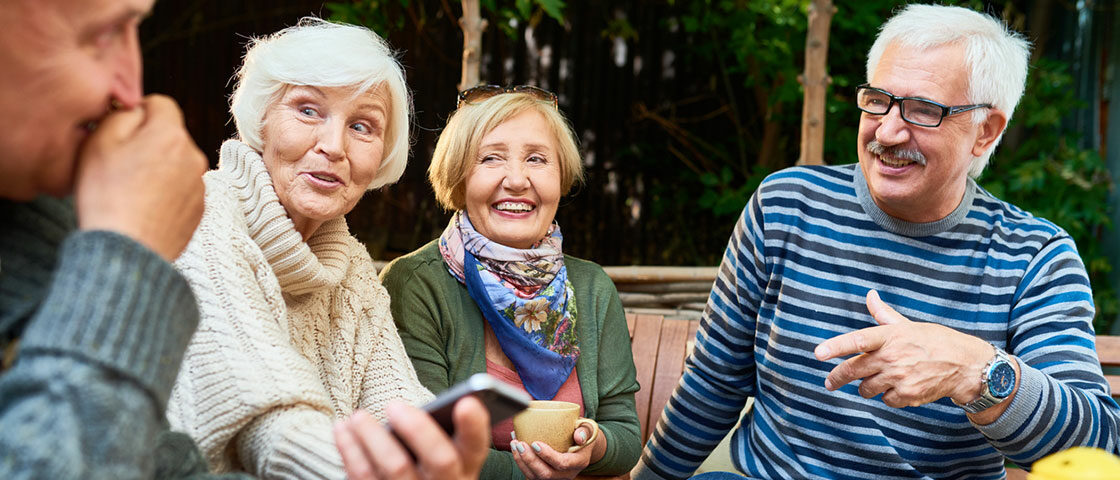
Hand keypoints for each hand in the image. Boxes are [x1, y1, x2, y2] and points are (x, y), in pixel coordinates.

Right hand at [74, 94, 206, 261]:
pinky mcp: (199, 210)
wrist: (127, 251)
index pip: (161, 104)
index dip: (138, 113)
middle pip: (170, 135)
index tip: (121, 132)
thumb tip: (137, 110)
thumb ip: (122, 114)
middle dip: (148, 142)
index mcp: (171, 135)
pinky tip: (144, 208)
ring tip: (130, 191)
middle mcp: (194, 156)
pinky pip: (181, 189)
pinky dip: (165, 193)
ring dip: (158, 168)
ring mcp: (200, 185)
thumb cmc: (107, 195)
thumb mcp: (100, 142)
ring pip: (176, 163)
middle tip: (121, 165)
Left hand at [333, 397, 489, 479]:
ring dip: (373, 437)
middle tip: (393, 405)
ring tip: (358, 416)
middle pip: (441, 460)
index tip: (465, 402)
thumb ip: (433, 433)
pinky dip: (350, 450)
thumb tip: (403, 410)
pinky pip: (364, 477)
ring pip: (397, 468)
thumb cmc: (421, 465)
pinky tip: (342, 431)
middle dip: (418, 429)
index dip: (475, 426)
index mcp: (465, 467)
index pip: (476, 446)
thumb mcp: (439, 454)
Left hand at [510, 424, 602, 479]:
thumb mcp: (588, 429)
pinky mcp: (546, 477)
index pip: (562, 464)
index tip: (535, 443)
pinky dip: (520, 462)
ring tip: (514, 444)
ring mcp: (556, 478)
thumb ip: (584, 431)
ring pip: (535, 477)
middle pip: (545, 474)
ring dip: (521, 461)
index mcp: (578, 462)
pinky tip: (514, 447)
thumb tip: (578, 437)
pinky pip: (530, 474)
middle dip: (529, 460)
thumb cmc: (582, 433)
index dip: (547, 455)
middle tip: (519, 443)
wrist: (582, 445)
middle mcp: (567, 474)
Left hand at [813, 290, 992, 407]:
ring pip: (866, 388)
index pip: (857, 341)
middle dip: (837, 378)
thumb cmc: (935, 341)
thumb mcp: (908, 324)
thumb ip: (884, 314)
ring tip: (877, 380)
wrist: (965, 365)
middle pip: (854, 370)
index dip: (836, 347)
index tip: (818, 354)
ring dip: (866, 387)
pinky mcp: (907, 395)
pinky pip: (885, 400)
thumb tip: (870, 295)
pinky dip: (887, 396)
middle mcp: (892, 356)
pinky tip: (899, 387)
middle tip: (829, 382)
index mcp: (891, 336)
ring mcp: (899, 377)